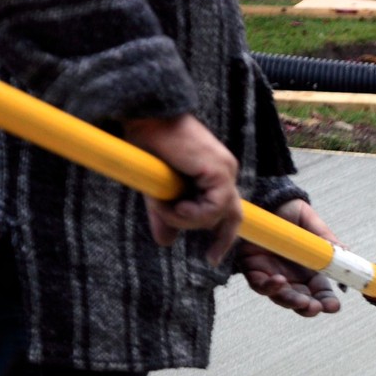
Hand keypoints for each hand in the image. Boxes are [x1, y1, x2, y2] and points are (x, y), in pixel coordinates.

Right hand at [123, 115, 243, 261]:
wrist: (142, 117)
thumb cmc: (146, 146)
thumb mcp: (157, 191)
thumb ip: (165, 215)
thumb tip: (165, 242)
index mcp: (214, 174)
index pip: (227, 209)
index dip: (223, 233)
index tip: (212, 256)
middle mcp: (224, 172)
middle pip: (234, 215)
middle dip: (223, 239)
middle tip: (211, 259)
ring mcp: (224, 171)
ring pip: (217, 215)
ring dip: (186, 219)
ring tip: (163, 206)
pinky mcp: (218, 171)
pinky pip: (212, 207)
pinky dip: (190, 213)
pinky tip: (172, 204)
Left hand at [238, 200, 342, 316]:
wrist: (264, 198)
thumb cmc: (289, 211)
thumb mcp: (312, 223)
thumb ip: (326, 239)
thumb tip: (344, 252)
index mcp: (309, 270)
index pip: (320, 293)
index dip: (327, 302)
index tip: (333, 306)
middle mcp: (291, 276)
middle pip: (301, 301)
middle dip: (309, 308)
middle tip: (316, 307)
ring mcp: (271, 274)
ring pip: (281, 297)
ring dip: (291, 302)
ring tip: (302, 301)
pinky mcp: (252, 268)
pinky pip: (259, 284)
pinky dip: (269, 287)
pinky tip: (279, 281)